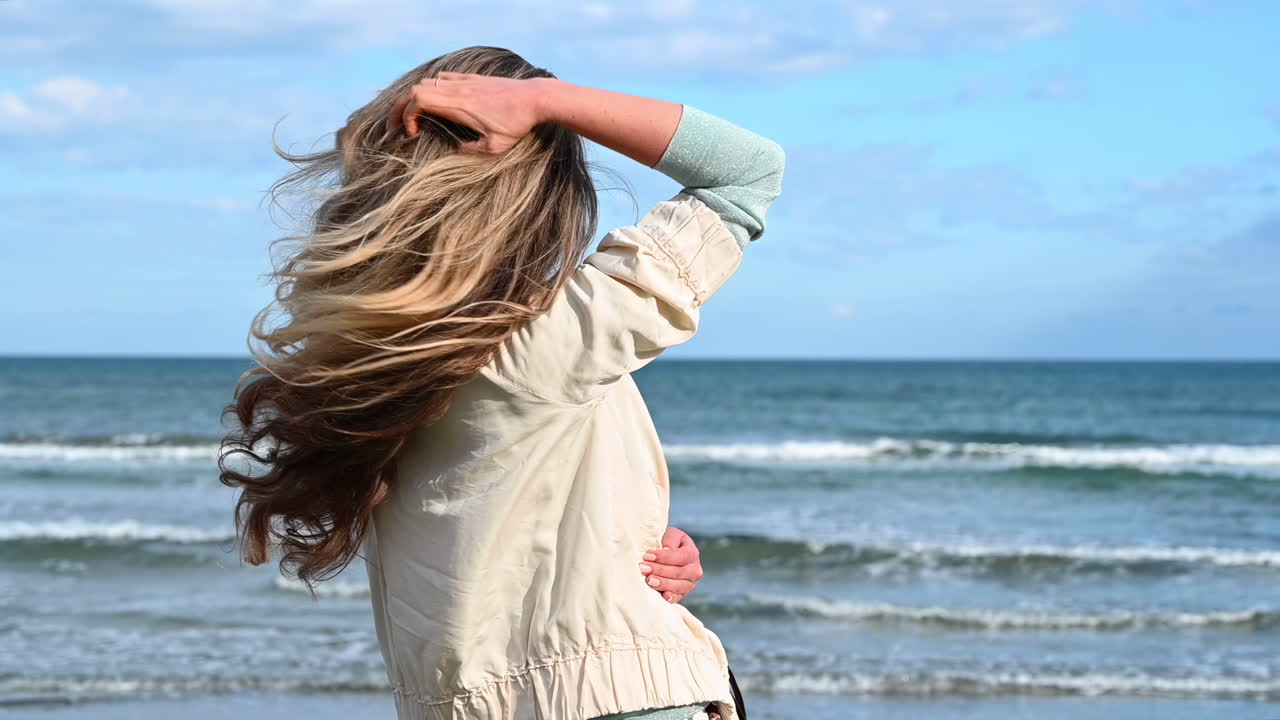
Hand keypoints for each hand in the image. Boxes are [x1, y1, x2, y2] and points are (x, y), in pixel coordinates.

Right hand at [387, 71, 542, 154]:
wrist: (535, 98)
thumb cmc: (517, 124)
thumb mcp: (495, 147)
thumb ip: (471, 150)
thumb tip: (455, 150)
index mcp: (458, 105)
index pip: (418, 101)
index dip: (407, 116)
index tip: (413, 134)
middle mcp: (457, 90)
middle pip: (415, 89)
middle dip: (401, 107)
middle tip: (398, 125)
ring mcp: (464, 81)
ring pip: (428, 82)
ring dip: (416, 98)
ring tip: (415, 115)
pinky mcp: (473, 78)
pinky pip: (444, 78)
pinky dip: (432, 88)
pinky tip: (438, 102)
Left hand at [639, 526, 703, 602]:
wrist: (670, 555)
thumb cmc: (668, 543)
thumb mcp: (672, 535)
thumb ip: (671, 539)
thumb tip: (666, 550)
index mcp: (692, 553)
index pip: (682, 556)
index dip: (664, 557)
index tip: (647, 555)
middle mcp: (695, 570)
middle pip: (679, 572)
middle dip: (660, 570)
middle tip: (643, 568)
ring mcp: (690, 583)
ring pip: (679, 585)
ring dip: (663, 583)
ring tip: (648, 580)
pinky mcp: (683, 594)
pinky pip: (679, 597)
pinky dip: (672, 597)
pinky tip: (664, 596)